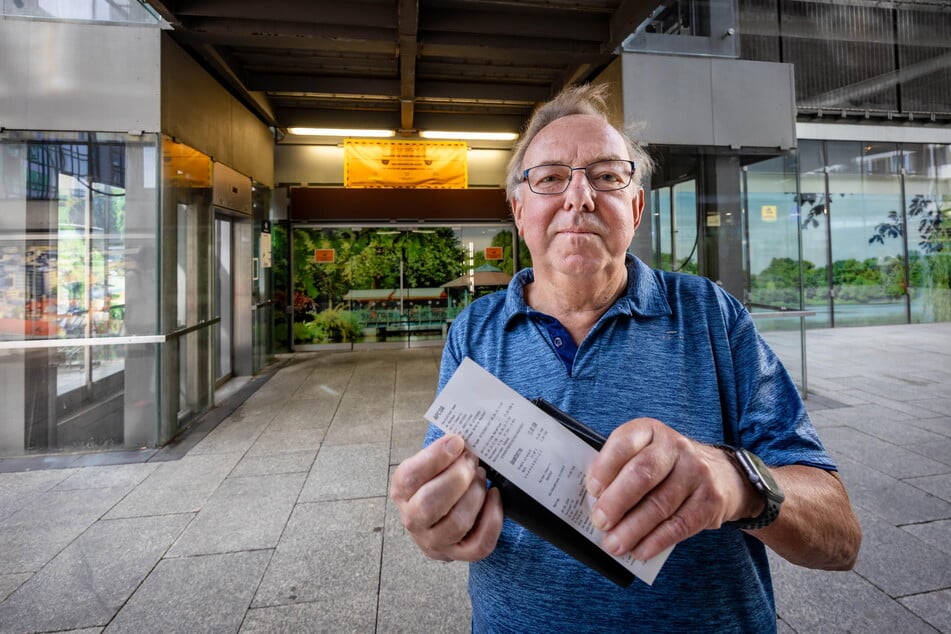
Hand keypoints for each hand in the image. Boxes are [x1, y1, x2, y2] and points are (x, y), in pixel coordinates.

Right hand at [389, 434, 503, 561]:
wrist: (438, 517)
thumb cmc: (436, 482)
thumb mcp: (430, 465)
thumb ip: (442, 453)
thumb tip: (462, 439)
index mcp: (401, 492)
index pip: (411, 477)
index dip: (436, 458)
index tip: (458, 442)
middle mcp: (412, 520)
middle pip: (431, 503)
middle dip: (458, 478)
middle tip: (472, 461)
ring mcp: (435, 541)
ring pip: (457, 523)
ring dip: (475, 495)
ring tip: (481, 476)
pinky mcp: (458, 554)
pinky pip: (480, 544)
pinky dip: (493, 519)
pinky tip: (494, 496)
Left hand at [585, 418, 760, 560]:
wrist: (722, 473)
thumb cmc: (666, 467)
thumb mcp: (645, 453)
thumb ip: (620, 470)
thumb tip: (593, 502)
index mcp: (650, 431)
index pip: (624, 443)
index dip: (605, 467)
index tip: (592, 490)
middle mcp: (676, 447)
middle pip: (642, 474)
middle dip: (616, 502)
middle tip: (600, 522)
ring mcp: (696, 473)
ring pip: (659, 504)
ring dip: (632, 529)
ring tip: (614, 544)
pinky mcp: (710, 500)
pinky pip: (679, 525)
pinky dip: (655, 541)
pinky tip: (639, 551)